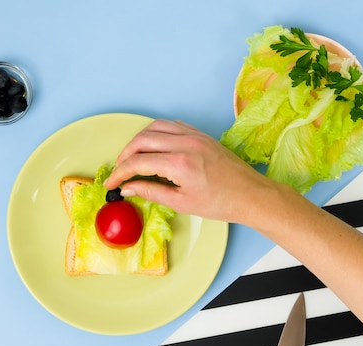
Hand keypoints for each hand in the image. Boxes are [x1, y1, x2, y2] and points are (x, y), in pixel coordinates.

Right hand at [104, 119, 277, 224]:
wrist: (250, 195)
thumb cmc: (221, 203)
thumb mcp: (181, 203)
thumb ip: (151, 192)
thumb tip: (128, 188)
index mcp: (179, 163)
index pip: (138, 162)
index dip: (119, 173)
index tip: (112, 183)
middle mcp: (185, 143)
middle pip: (141, 140)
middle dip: (125, 155)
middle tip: (119, 170)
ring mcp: (194, 135)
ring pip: (155, 127)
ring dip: (138, 140)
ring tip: (132, 157)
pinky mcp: (201, 134)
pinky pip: (172, 125)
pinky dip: (157, 132)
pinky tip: (154, 146)